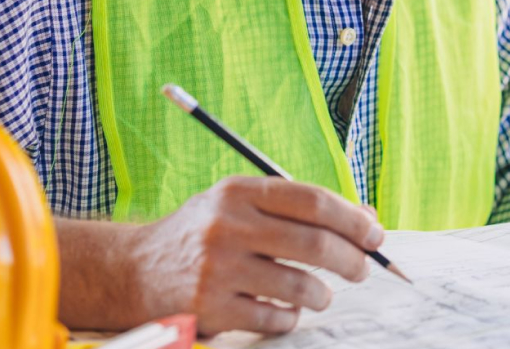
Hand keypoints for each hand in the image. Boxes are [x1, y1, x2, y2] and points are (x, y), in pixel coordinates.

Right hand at [125, 176, 383, 334]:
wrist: (134, 271)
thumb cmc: (204, 234)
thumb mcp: (242, 205)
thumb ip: (300, 208)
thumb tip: (367, 217)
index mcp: (239, 192)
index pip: (312, 201)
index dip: (352, 219)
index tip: (375, 234)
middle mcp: (227, 225)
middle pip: (313, 243)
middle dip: (351, 260)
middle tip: (362, 269)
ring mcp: (217, 269)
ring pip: (299, 286)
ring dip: (322, 294)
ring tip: (322, 294)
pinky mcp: (210, 308)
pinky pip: (274, 318)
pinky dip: (291, 317)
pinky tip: (288, 311)